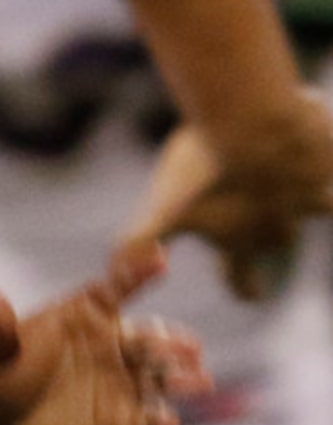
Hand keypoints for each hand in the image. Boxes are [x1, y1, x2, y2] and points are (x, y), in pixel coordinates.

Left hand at [0, 240, 209, 424]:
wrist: (3, 420)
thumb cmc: (1, 370)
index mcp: (84, 316)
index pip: (115, 289)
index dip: (136, 272)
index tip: (160, 257)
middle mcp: (112, 345)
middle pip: (148, 338)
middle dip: (171, 341)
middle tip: (190, 347)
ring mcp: (123, 382)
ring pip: (161, 377)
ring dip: (181, 377)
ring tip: (198, 380)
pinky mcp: (127, 420)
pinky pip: (152, 420)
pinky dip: (164, 422)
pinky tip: (168, 423)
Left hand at [118, 88, 332, 299]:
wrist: (258, 130)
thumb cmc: (206, 170)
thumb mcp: (164, 206)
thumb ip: (141, 240)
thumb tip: (113, 271)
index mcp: (242, 242)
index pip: (241, 279)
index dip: (245, 288)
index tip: (249, 295)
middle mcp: (281, 228)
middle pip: (277, 239)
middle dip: (269, 232)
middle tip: (260, 216)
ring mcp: (311, 197)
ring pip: (314, 202)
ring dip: (304, 192)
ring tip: (291, 176)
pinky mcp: (328, 166)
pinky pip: (329, 165)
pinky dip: (324, 154)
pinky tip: (316, 138)